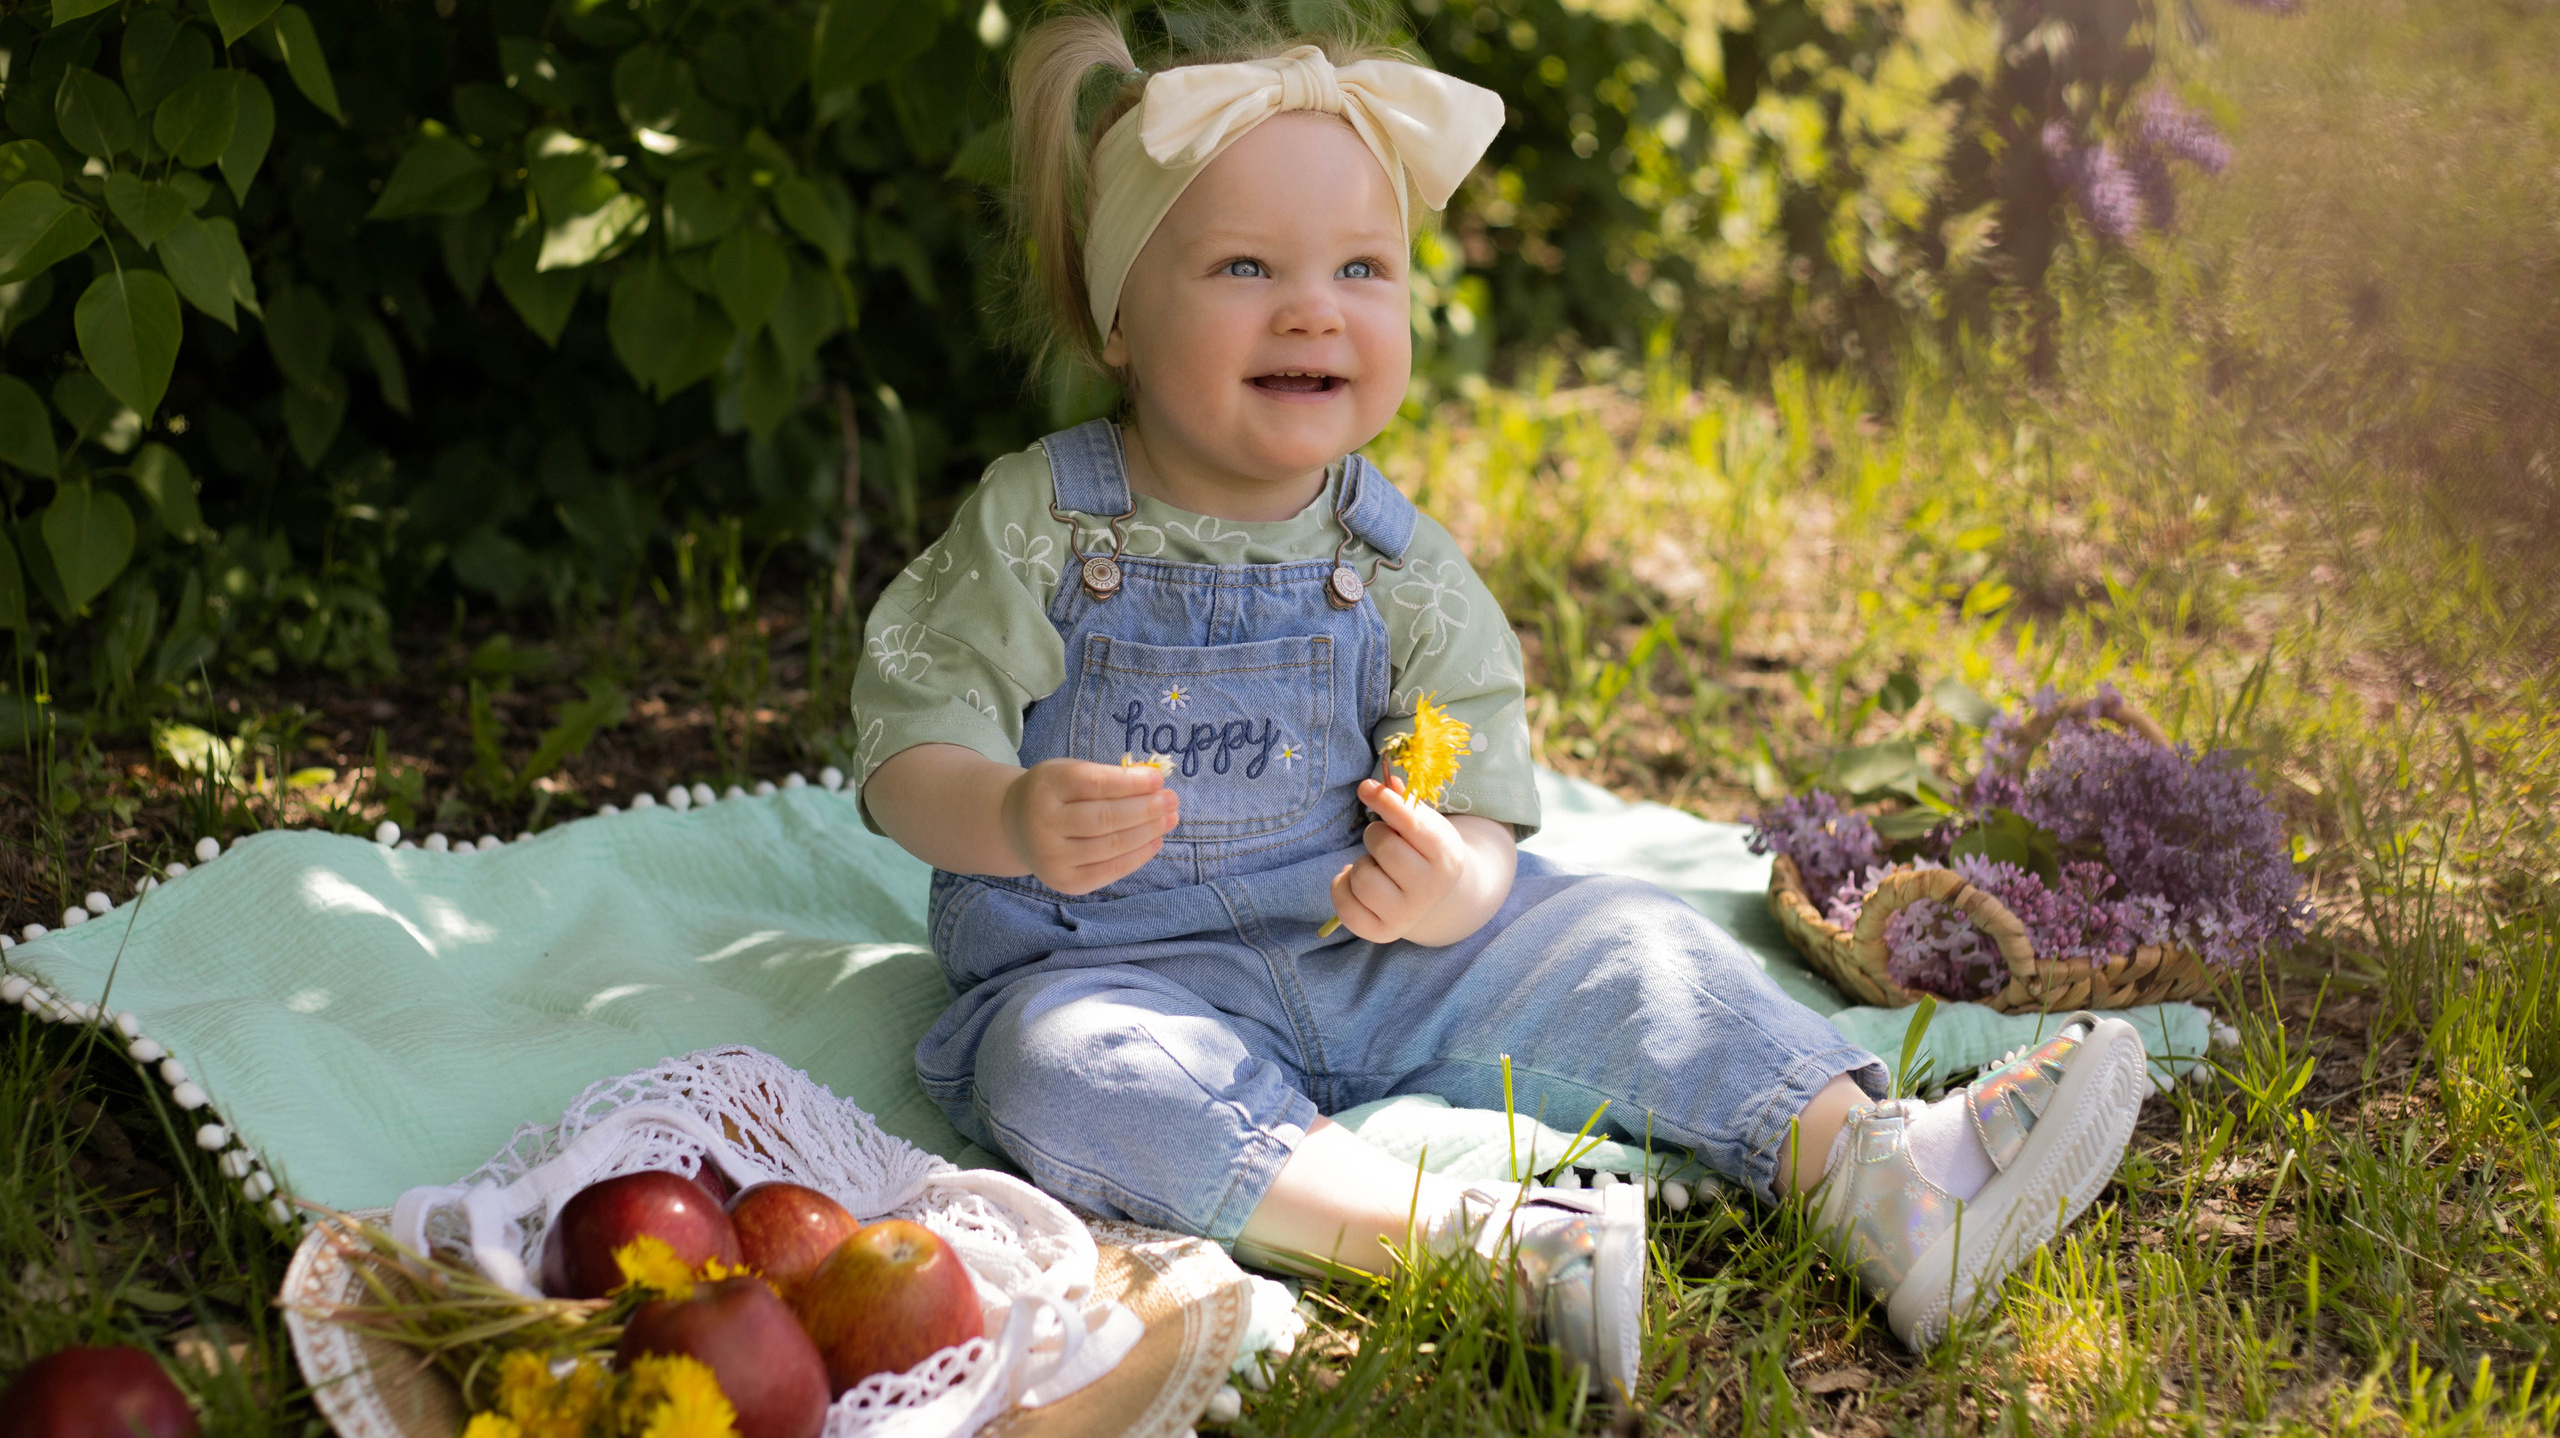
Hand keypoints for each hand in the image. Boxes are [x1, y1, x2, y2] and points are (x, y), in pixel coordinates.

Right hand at [1001, 758, 1178, 894]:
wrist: (1016, 826)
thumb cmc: (1055, 793)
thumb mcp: (1070, 772)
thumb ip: (1107, 776)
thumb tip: (1154, 783)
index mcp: (1046, 787)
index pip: (1094, 783)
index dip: (1130, 782)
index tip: (1158, 779)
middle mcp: (1044, 823)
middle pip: (1105, 818)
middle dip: (1146, 809)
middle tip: (1172, 800)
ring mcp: (1052, 857)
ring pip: (1111, 845)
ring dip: (1148, 832)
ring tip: (1170, 819)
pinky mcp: (1065, 882)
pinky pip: (1110, 870)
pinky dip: (1138, 856)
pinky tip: (1155, 841)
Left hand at [1328, 776, 1470, 942]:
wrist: (1435, 897)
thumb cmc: (1424, 851)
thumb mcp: (1424, 824)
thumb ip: (1403, 803)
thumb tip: (1381, 783)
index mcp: (1445, 856)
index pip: (1411, 823)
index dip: (1384, 801)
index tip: (1365, 788)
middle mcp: (1429, 889)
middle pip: (1383, 847)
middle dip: (1376, 836)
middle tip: (1384, 841)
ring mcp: (1406, 914)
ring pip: (1362, 876)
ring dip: (1362, 864)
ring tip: (1377, 867)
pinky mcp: (1381, 932)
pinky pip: (1344, 905)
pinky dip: (1342, 886)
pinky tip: (1357, 883)